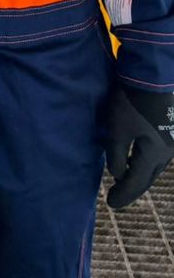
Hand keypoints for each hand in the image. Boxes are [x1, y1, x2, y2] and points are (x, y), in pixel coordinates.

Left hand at [105, 83, 173, 208]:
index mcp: (154, 155)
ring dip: (140, 175)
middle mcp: (167, 152)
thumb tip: (118, 175)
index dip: (123, 195)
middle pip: (148, 178)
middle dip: (132, 188)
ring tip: (126, 180)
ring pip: (154, 166)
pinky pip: (157, 154)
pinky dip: (146, 162)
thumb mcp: (117, 129)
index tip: (111, 204)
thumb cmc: (132, 102)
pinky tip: (137, 159)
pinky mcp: (169, 128)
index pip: (136, 183)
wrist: (152, 73)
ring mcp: (171, 140)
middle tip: (118, 196)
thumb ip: (116, 155)